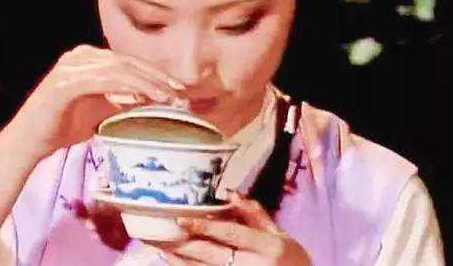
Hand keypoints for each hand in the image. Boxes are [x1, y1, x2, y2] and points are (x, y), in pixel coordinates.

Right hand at [3, 44, 185, 159]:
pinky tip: (144, 98)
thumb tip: (151, 101)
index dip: (155, 74)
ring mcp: (70, 67)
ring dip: (147, 82)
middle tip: (181, 93)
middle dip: (157, 77)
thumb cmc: (61, 127)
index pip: (128, 62)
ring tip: (168, 97)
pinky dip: (127, 87)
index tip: (178, 90)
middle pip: (127, 62)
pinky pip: (103, 81)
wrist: (27, 143)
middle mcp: (79, 57)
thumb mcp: (99, 111)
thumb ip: (121, 101)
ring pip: (119, 69)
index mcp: (87, 59)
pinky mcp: (64, 83)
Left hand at [152, 192, 310, 265]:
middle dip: (184, 244)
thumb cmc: (292, 261)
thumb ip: (255, 215)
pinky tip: (174, 262)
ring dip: (181, 260)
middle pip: (212, 254)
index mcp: (268, 247)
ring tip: (161, 246)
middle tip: (160, 233)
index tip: (181, 219)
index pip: (231, 234)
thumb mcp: (280, 235)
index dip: (204, 227)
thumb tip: (231, 193)